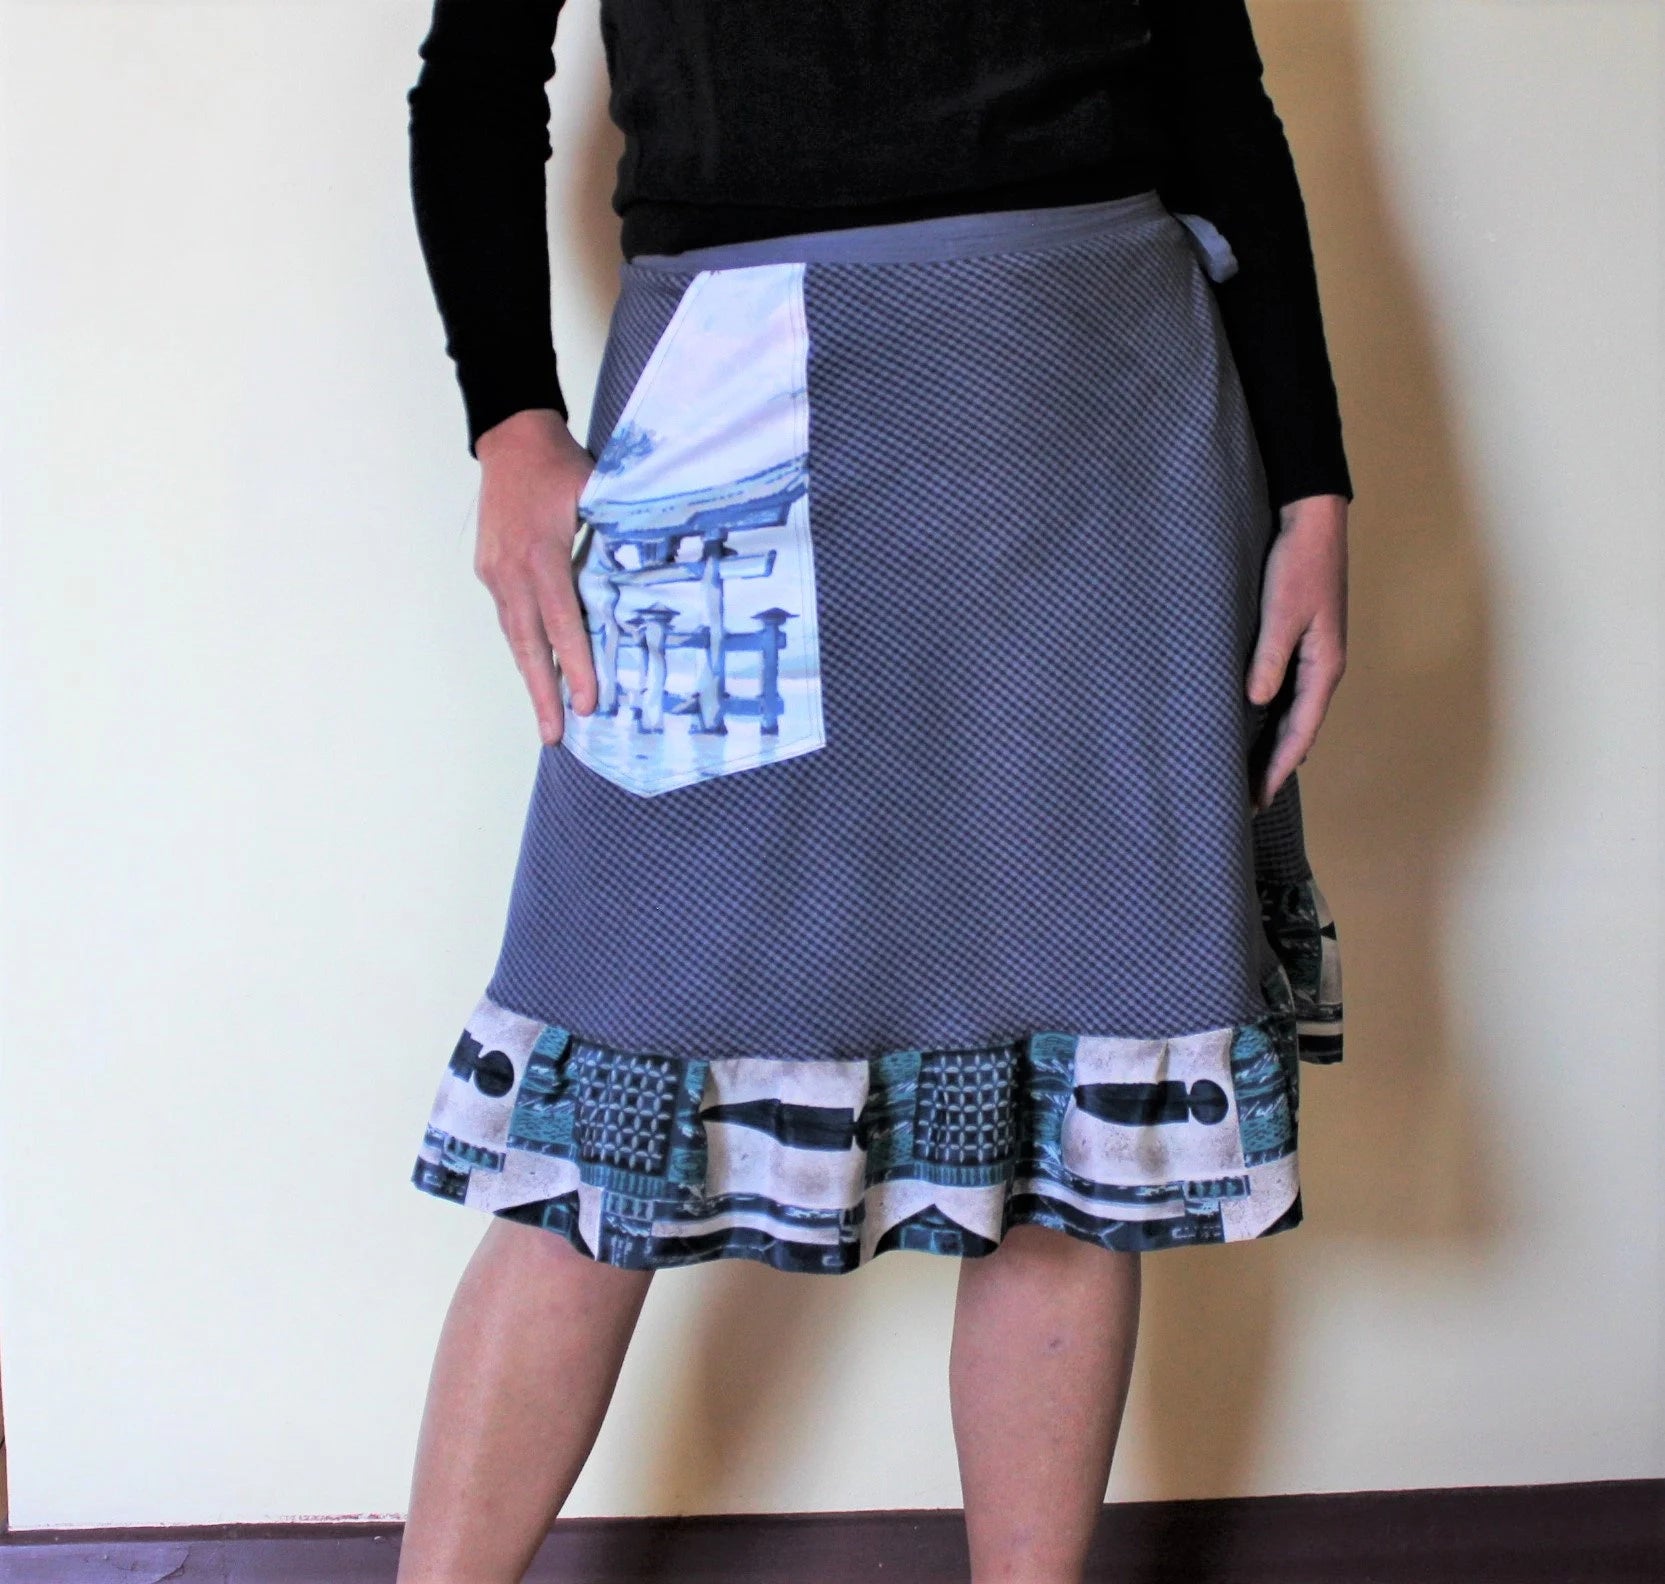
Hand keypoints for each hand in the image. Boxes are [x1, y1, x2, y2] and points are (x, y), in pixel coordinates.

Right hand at [473, 408, 599, 745]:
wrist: (510, 436)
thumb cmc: (560, 464)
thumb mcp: (598, 493)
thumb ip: (622, 535)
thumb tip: (653, 577)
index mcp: (541, 554)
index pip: (562, 622)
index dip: (577, 665)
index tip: (589, 703)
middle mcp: (511, 570)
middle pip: (528, 644)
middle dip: (544, 693)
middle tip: (556, 735)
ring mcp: (495, 572)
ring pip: (515, 636)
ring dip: (532, 678)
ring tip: (547, 716)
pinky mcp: (490, 569)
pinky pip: (510, 617)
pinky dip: (525, 648)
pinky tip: (538, 670)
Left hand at [1245, 493, 1348, 812]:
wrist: (1312, 522)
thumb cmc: (1299, 563)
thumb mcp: (1282, 612)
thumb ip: (1268, 657)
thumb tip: (1255, 701)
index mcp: (1324, 667)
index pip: (1299, 733)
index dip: (1277, 769)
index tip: (1257, 799)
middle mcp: (1322, 668)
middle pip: (1298, 731)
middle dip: (1275, 767)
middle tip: (1249, 802)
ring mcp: (1313, 657)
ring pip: (1292, 714)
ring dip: (1274, 745)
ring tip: (1250, 776)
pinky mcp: (1300, 643)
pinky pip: (1286, 693)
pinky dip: (1272, 718)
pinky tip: (1256, 728)